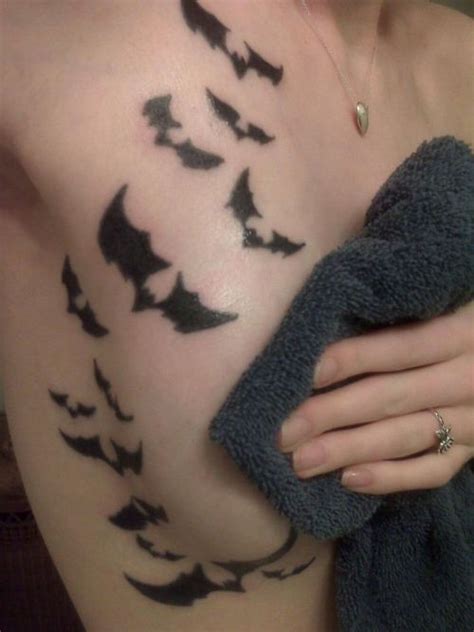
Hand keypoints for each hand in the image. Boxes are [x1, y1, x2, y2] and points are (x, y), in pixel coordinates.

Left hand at [276, 302, 473, 493]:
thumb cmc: (450, 323)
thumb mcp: (441, 307)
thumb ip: (397, 313)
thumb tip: (325, 318)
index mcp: (462, 333)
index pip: (401, 347)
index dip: (353, 358)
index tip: (306, 373)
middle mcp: (470, 379)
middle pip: (392, 397)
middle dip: (332, 415)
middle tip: (284, 432)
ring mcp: (473, 419)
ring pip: (405, 437)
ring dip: (349, 450)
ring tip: (301, 462)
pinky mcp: (470, 450)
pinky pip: (432, 471)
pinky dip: (391, 477)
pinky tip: (348, 480)